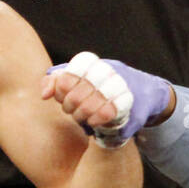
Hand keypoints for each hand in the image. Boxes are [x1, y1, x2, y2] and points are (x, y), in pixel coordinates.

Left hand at [42, 51, 172, 144]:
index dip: (64, 85)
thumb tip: (43, 94)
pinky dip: (98, 119)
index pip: (74, 69)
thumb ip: (58, 81)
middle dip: (72, 103)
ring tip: (83, 119)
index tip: (62, 97)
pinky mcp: (131, 106)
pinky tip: (93, 124)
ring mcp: (122, 87)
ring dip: (84, 113)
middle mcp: (110, 70)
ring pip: (96, 99)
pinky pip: (111, 112)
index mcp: (96, 63)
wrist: (145, 95)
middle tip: (72, 112)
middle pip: (82, 86)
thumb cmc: (104, 90)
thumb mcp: (81, 82)